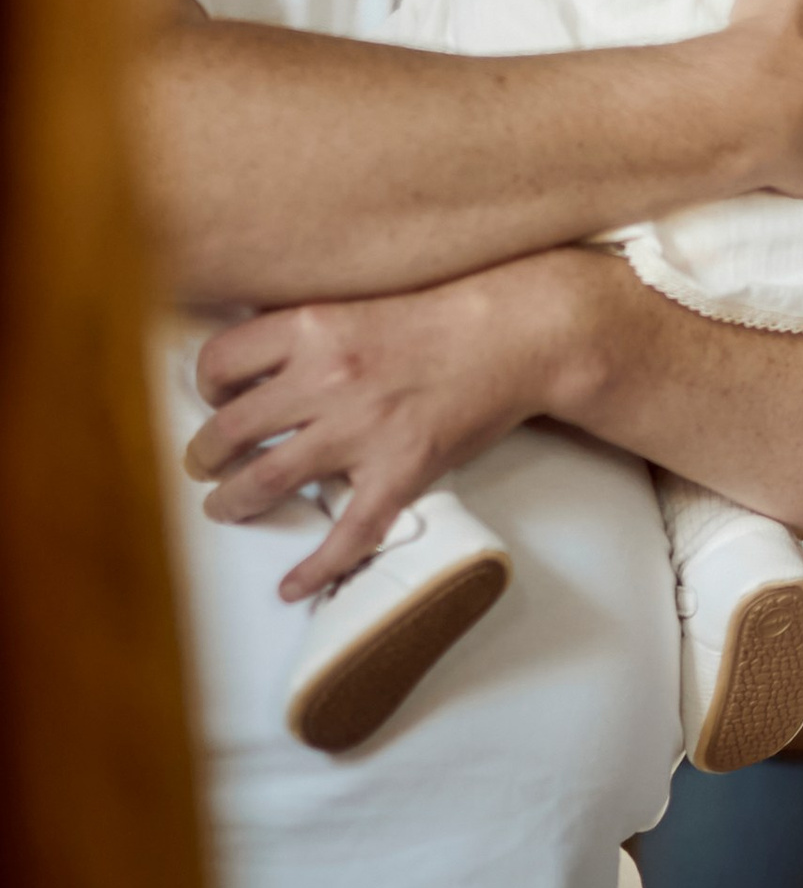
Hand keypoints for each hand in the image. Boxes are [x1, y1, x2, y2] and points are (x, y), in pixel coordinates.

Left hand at [186, 249, 603, 597]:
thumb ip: (304, 328)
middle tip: (202, 465)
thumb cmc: (443, 314)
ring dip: (233, 502)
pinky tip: (292, 586)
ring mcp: (363, 429)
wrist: (516, 333)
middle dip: (205, 456)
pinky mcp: (400, 471)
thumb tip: (251, 358)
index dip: (205, 387)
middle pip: (231, 429)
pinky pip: (347, 532)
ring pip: (268, 479)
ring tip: (224, 509)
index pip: (220, 362)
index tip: (213, 401)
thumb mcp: (358, 301)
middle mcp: (327, 377)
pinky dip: (315, 567)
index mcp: (312, 326)